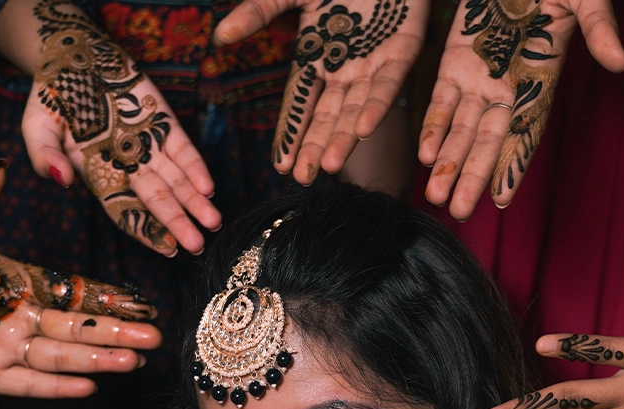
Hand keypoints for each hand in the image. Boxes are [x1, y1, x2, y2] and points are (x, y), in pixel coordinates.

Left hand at [0, 163, 161, 397]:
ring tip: (132, 360)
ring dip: (96, 359)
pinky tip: (87, 387)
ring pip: (59, 357)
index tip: (143, 304)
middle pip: (78, 328)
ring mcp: (7, 351)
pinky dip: (55, 387)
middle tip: (155, 337)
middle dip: (116, 333)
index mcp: (23, 286)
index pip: (76, 293)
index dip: (109, 299)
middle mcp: (23, 321)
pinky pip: (26, 384)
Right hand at [24, 0, 219, 255]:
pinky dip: (195, 166)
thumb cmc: (50, 96)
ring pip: (176, 179)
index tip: (166, 248)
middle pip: (156, 200)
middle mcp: (127, 165)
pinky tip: (209, 186)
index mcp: (97, 173)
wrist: (72, 55)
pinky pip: (182, 149)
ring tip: (213, 221)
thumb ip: (43, 154)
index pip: (125, 209)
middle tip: (197, 245)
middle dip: (177, 222)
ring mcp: (147, 144)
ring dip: (195, 200)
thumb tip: (61, 179)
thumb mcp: (36, 126)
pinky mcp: (162, 122)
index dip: (145, 230)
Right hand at [215, 0, 426, 184]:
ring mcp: (374, 63)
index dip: (291, 133)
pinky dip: (376, 107)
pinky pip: (388, 85)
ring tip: (331, 167)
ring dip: (343, 138)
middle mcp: (344, 68)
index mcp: (316, 57)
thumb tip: (220, 37)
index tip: (280, 165)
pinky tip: (363, 131)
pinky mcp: (403, 51)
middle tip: (303, 178)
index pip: (299, 104)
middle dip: (315, 147)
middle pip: (327, 116)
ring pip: (356, 109)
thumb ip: (258, 12)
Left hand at [420, 0, 623, 218]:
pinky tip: (424, 156)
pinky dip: (433, 127)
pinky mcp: (454, 62)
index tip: (501, 198)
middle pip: (489, 142)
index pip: (527, 131)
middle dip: (472, 176)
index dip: (514, 165)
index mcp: (541, 80)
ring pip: (461, 130)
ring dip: (448, 163)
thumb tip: (620, 62)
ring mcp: (480, 78)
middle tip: (457, 211)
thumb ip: (599, 28)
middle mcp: (509, 88)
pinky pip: (441, 102)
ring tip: (434, 197)